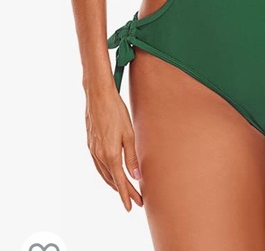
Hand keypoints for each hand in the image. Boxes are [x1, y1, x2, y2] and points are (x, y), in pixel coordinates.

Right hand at [85, 85, 143, 210]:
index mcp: (110, 153)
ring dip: (115, 184)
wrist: (98, 96)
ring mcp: (93, 150)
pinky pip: (98, 165)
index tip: (133, 206)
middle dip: (124, 191)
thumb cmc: (116, 111)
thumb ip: (131, 156)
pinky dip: (106, 174)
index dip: (127, 194)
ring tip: (125, 191)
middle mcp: (99, 155)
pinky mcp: (90, 144)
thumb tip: (136, 177)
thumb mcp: (129, 133)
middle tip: (136, 200)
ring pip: (104, 174)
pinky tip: (111, 174)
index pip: (120, 181)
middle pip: (112, 180)